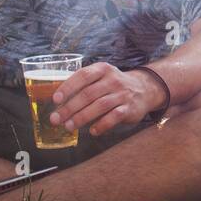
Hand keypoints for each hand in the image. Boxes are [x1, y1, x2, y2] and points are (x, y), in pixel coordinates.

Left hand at [48, 62, 166, 136]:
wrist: (145, 89)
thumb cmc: (114, 85)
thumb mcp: (101, 76)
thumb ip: (83, 84)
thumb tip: (58, 102)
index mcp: (103, 69)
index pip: (83, 76)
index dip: (68, 87)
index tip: (56, 99)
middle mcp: (113, 80)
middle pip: (88, 94)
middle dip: (70, 107)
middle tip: (56, 119)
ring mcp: (122, 94)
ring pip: (100, 106)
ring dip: (82, 117)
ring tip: (69, 126)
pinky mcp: (129, 108)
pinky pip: (114, 117)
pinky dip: (102, 125)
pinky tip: (92, 131)